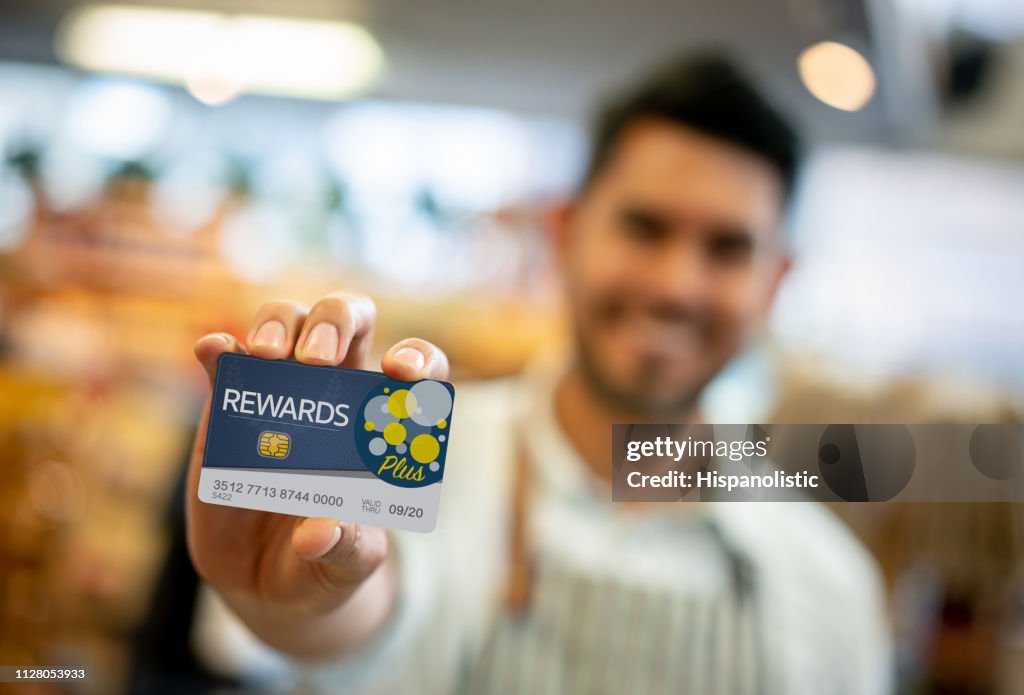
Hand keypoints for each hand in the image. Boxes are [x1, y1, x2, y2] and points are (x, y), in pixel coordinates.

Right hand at [185, 292, 448, 656]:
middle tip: (316, 361)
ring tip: (264, 356)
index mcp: (384, 421)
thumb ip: (346, 550)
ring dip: (279, 324)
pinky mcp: (230, 405)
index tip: (401, 374)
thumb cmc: (325, 564)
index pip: (417, 369)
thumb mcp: (346, 569)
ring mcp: (282, 391)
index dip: (418, 359)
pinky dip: (220, 348)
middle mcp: (337, 392)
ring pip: (287, 321)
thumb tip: (320, 532)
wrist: (265, 580)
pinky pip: (226, 360)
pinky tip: (213, 351)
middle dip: (335, 322)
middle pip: (347, 320)